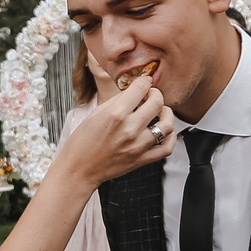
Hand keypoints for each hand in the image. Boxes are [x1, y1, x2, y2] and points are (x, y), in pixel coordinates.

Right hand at [52, 74, 177, 187]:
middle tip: (151, 95)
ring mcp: (138, 146)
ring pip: (167, 124)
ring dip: (166, 113)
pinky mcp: (142, 159)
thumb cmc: (82, 142)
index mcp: (115, 114)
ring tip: (160, 112)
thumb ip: (117, 100)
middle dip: (156, 94)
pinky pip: (167, 148)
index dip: (144, 81)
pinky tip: (164, 131)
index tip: (144, 82)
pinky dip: (170, 137)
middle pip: (157, 102)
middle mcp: (129, 129)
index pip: (140, 88)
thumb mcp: (95, 113)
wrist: (79, 169)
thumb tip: (133, 91)